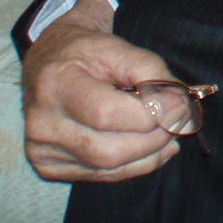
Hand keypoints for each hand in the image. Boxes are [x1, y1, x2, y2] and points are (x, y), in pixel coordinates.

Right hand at [21, 0, 184, 181]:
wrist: (49, 61)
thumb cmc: (87, 53)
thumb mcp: (118, 47)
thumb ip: (150, 70)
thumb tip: (178, 104)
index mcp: (55, 86)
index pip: (106, 113)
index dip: (150, 112)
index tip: (180, 104)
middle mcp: (42, 124)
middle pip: (108, 151)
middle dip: (154, 139)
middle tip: (178, 122)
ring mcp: (41, 150)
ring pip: (107, 168)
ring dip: (149, 155)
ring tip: (170, 135)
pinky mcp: (48, 167)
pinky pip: (100, 175)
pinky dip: (134, 165)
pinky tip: (153, 149)